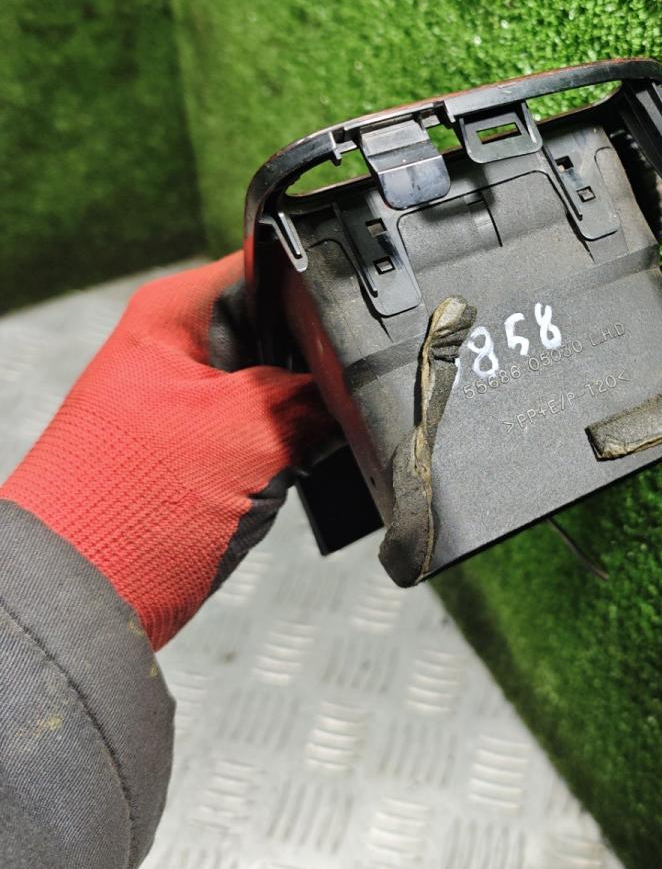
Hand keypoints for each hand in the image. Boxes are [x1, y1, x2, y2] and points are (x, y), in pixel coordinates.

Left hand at [1, 254, 331, 647]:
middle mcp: (184, 345)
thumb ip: (318, 396)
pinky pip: (270, 430)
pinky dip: (294, 448)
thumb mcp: (250, 433)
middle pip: (286, 329)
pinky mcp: (205, 449)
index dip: (330, 293)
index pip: (275, 269)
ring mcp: (195, 400)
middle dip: (324, 363)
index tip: (372, 325)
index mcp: (178, 311)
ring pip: (283, 385)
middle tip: (352, 393)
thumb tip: (367, 383)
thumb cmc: (128, 506)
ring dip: (310, 413)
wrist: (83, 599)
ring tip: (317, 439)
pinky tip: (307, 466)